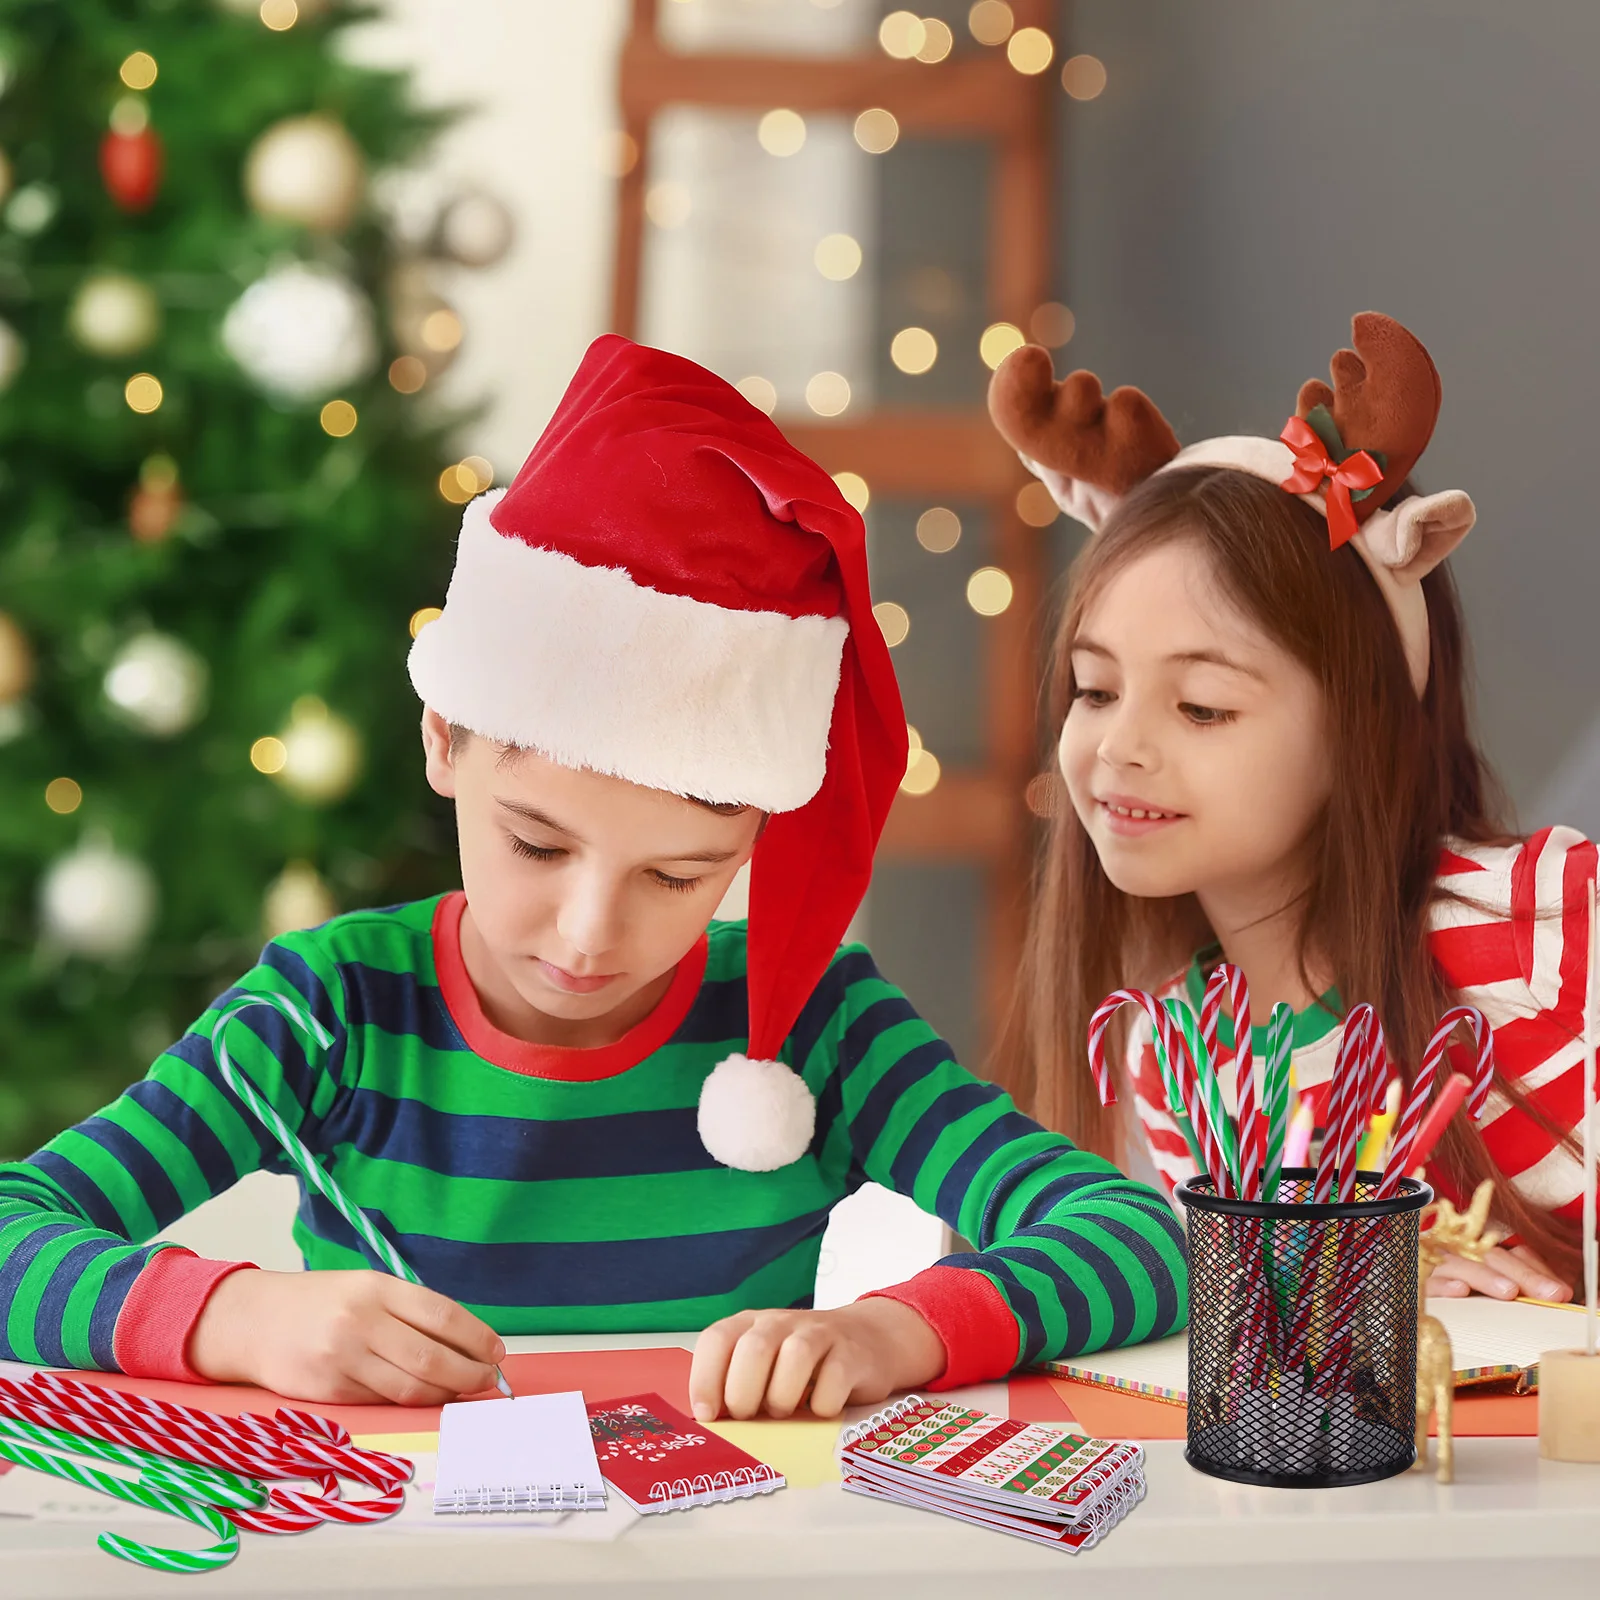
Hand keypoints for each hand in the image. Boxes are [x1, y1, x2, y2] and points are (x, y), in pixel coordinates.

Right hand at [189, 1269, 506, 1404]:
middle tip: (488, 1379)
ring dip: (445, 1394)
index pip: (441, 1314)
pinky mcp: (328, 1392)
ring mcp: (343, 1360)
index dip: (475, 1336)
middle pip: (431, 1357)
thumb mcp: (365, 1288)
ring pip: (409, 1387)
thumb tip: (464, 1340)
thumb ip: (408, 1311)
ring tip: (462, 1391)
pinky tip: (425, 1399)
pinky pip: (382, 1403)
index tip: (496, 1350)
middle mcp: (361, 1322)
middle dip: (469, 1372)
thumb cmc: (319, 1303)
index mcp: (376, 1288)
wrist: (252, 1321)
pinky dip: (410, 1404)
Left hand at [688, 1298, 945, 1422]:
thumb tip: (710, 1423)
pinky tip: (820, 1409)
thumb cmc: (803, 1365)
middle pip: (753, 1350)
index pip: (716, 1339)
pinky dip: (822, 1405)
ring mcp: (819, 1333)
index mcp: (750, 1324)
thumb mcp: (764, 1367)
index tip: (708, 1414)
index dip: (705, 1379)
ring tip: (783, 1412)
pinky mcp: (851, 1353)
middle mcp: (781, 1322)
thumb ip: (736, 1385)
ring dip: (783, 1397)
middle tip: (749, 1417)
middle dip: (744, 1394)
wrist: (866, 1341)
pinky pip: (833, 1380)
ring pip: (795, 1357)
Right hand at [1426, 1244, 1571, 1302]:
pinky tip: (1460, 1291)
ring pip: (1460, 1264)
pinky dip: (1443, 1285)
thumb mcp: (1500, 1300)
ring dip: (1486, 1277)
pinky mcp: (1417, 1287)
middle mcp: (1460, 1258)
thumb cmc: (1466, 1309)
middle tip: (1549, 1294)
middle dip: (1522, 1275)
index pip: (1512, 1255)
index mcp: (1482, 1260)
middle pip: (1489, 1257)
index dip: (1536, 1269)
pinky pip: (1427, 1282)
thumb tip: (1563, 1295)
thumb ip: (1529, 1293)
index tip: (1560, 1292)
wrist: (1415, 1327)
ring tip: (1509, 1293)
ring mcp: (1436, 1270)